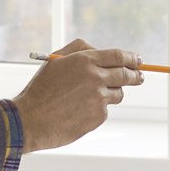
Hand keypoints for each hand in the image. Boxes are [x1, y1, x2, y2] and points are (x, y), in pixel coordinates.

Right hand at [13, 39, 143, 151]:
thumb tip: (101, 51)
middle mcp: (95, 78)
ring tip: (90, 97)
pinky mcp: (98, 116)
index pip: (119, 56)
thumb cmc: (41, 89)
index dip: (131, 58)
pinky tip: (78, 111)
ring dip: (112, 93)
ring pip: (117, 94)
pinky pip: (105, 110)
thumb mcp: (55, 61)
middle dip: (135, 75)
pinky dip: (97, 109)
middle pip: (126, 74)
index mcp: (85, 61)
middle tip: (139, 77)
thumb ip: (80, 50)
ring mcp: (98, 98)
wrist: (30, 120)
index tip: (138, 61)